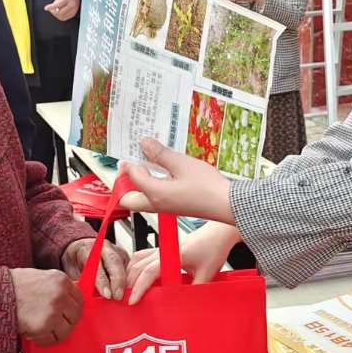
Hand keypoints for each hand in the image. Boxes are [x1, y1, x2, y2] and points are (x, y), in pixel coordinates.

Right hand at [11, 268, 83, 345]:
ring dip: (54, 333)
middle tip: (52, 324)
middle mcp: (60, 295)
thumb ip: (56, 288)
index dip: (71, 308)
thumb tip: (69, 303)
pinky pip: (51, 340)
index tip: (66, 314)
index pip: (79, 298)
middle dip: (65, 322)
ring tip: (39, 328)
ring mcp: (53, 311)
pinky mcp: (43, 326)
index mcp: (60, 280)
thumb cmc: (13, 286)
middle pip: (76, 316)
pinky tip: (32, 332)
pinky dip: (42, 340)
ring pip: (66, 331)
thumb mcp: (40, 277)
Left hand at [45, 0, 79, 20]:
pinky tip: (57, 12)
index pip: (59, 4)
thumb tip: (54, 8)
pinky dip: (59, 16)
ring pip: (62, 16)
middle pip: (60, 12)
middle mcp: (73, 4)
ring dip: (55, 14)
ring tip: (53, 10)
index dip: (52, 6)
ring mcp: (74, 10)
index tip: (45, 8)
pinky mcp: (73, 14)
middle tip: (49, 9)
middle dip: (53, 11)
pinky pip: (64, 18)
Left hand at [62, 238, 129, 299]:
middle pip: (114, 262)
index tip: (106, 294)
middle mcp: (102, 247)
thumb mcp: (72, 273)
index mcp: (87, 249)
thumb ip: (79, 283)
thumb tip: (86, 298)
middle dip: (118, 281)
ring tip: (125, 296)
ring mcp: (115, 250)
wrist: (79, 250)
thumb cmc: (75, 262)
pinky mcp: (124, 256)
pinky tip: (129, 290)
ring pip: (124, 264)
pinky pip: (129, 267)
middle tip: (118, 296)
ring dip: (126, 281)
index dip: (102, 281)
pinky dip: (130, 279)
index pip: (96, 264)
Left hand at [119, 137, 233, 223]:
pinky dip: (152, 186)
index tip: (132, 151)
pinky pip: (155, 198)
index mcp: (155, 193)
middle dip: (124, 182)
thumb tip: (144, 144)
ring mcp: (165, 208)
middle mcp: (157, 204)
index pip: (132, 177)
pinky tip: (164, 173)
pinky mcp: (174, 207)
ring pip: (141, 199)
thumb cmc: (208, 187)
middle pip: (128, 198)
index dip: (129, 163)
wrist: (227, 204)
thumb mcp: (182, 164)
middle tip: (130, 165)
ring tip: (147, 165)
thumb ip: (161, 154)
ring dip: (139, 184)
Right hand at [127, 222, 240, 304]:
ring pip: (136, 260)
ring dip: (129, 275)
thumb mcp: (207, 274)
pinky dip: (133, 267)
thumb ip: (195, 290)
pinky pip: (141, 256)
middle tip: (125, 301)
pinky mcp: (162, 249)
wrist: (218, 233)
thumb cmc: (214, 248)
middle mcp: (164, 250)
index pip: (150, 271)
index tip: (133, 301)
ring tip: (127, 292)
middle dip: (128, 284)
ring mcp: (161, 248)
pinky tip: (133, 277)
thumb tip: (184, 306)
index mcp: (174, 254)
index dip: (140, 287)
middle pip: (138, 266)